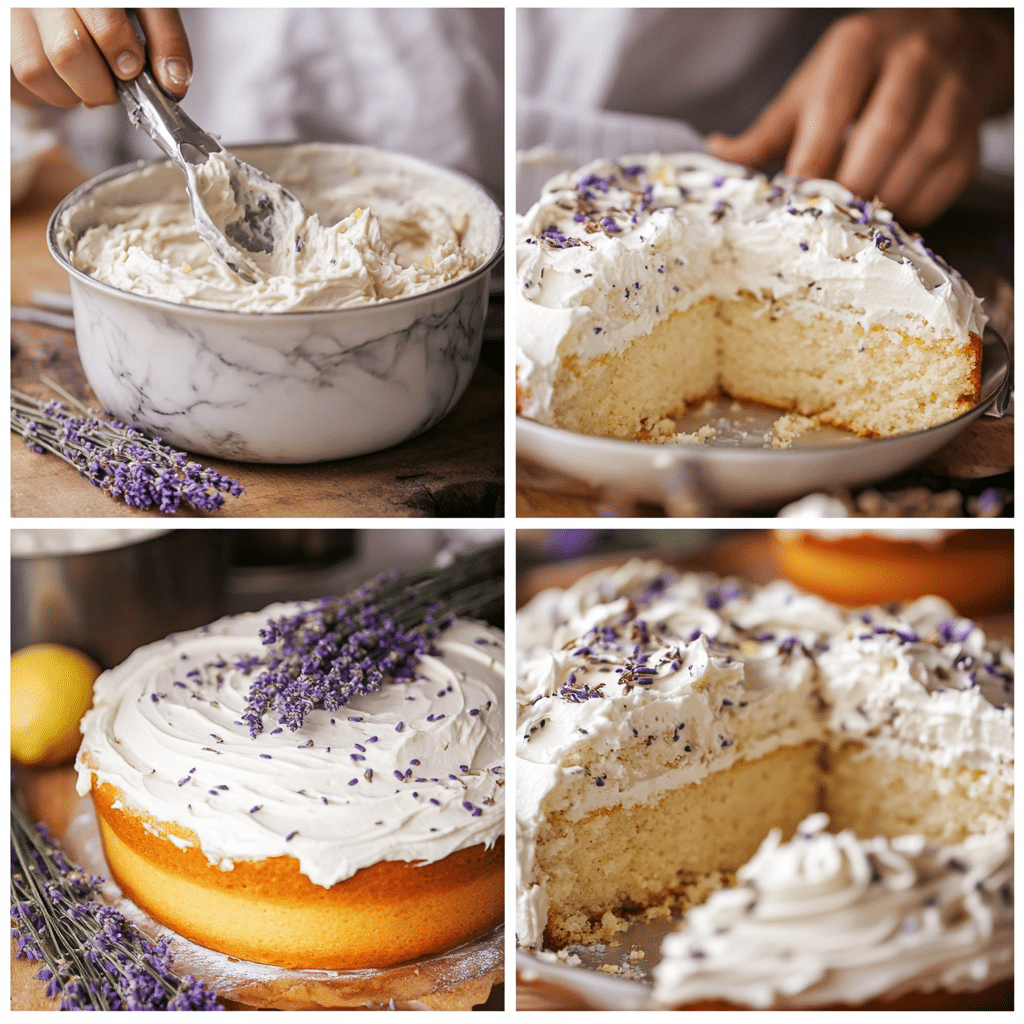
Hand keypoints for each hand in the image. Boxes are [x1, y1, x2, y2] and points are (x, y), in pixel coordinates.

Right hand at [12, 8, 191, 107]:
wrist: (75, 5)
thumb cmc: (114, 6)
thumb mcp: (146, 8)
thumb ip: (165, 41)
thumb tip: (174, 84)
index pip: (101, 14)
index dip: (118, 46)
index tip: (132, 67)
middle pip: (67, 51)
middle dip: (101, 84)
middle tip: (116, 81)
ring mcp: (16, 11)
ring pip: (39, 69)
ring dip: (75, 90)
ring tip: (93, 77)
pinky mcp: (6, 34)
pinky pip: (24, 77)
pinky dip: (55, 90)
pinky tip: (70, 75)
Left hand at [707, 10, 1012, 224]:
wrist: (947, 43)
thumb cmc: (865, 69)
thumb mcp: (813, 85)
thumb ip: (770, 128)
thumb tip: (719, 153)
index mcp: (860, 46)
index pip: (834, 106)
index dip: (813, 157)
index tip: (794, 196)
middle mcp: (913, 60)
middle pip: (884, 131)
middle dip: (850, 183)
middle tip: (823, 218)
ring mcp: (950, 92)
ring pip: (922, 155)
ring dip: (883, 200)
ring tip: (852, 225)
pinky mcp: (971, 130)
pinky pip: (947, 178)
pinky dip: (915, 207)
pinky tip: (887, 220)